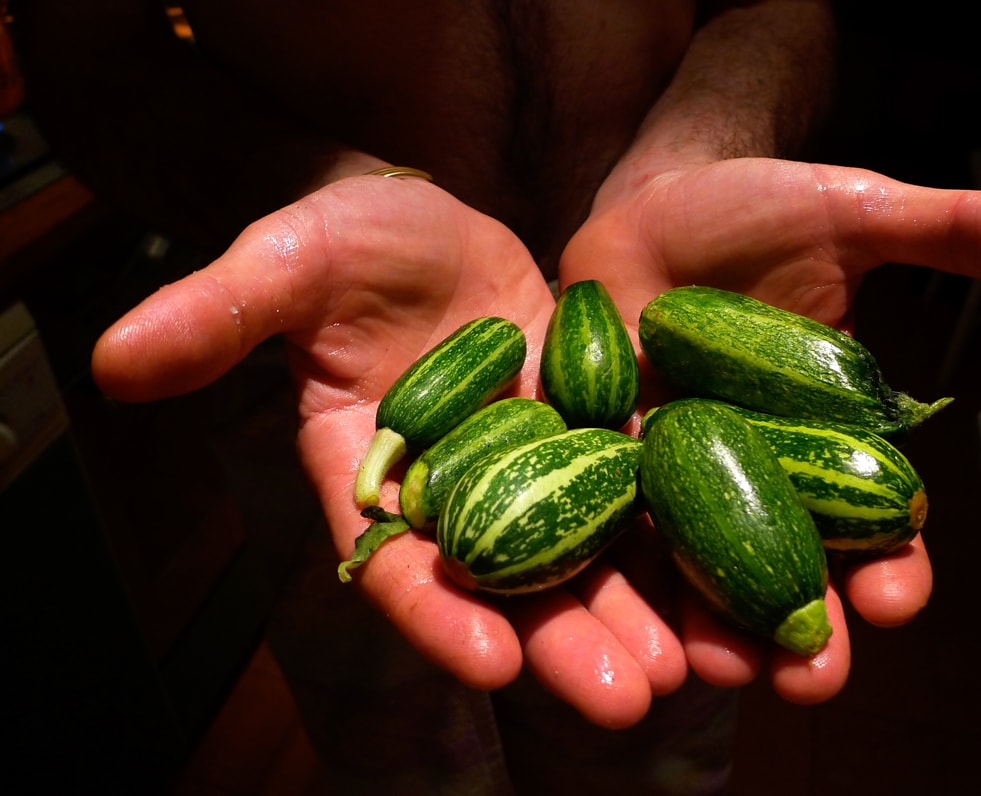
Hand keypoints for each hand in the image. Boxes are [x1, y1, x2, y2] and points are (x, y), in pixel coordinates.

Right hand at [91, 175, 690, 728]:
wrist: (428, 228)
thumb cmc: (346, 244)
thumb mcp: (285, 264)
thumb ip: (217, 316)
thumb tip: (116, 359)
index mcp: (370, 474)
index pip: (396, 561)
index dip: (437, 611)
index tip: (491, 663)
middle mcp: (457, 493)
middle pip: (513, 582)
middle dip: (568, 640)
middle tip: (632, 699)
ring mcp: (533, 468)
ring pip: (588, 555)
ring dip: (641, 612)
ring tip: (698, 667)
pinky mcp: (596, 433)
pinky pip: (641, 491)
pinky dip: (678, 536)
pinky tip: (731, 579)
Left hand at [558, 156, 980, 701]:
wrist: (650, 202)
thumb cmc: (754, 213)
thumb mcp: (852, 217)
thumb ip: (951, 234)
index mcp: (828, 441)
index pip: (872, 527)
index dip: (891, 569)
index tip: (898, 601)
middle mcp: (757, 475)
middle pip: (788, 570)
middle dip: (804, 630)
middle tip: (814, 677)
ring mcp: (677, 477)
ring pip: (701, 571)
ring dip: (712, 628)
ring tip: (721, 673)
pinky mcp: (604, 464)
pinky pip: (614, 528)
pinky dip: (625, 574)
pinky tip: (631, 621)